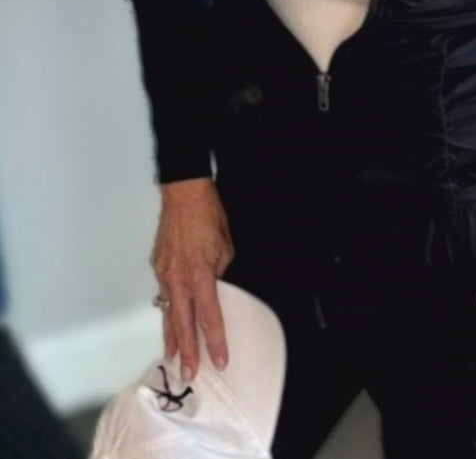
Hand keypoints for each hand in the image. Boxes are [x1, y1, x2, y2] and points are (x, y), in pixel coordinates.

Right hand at [151, 177, 234, 380]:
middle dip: (188, 352)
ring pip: (168, 313)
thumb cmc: (208, 217)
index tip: (220, 360)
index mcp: (200, 275)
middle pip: (183, 324)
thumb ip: (218, 274)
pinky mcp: (157, 267)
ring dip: (171, 337)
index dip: (216, 341)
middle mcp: (179, 279)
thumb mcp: (224, 248)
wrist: (183, 195)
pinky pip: (163, 294)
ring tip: (172, 358)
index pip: (209, 317)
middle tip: (190, 374)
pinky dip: (167, 311)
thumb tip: (214, 289)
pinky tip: (169, 322)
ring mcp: (164, 274)